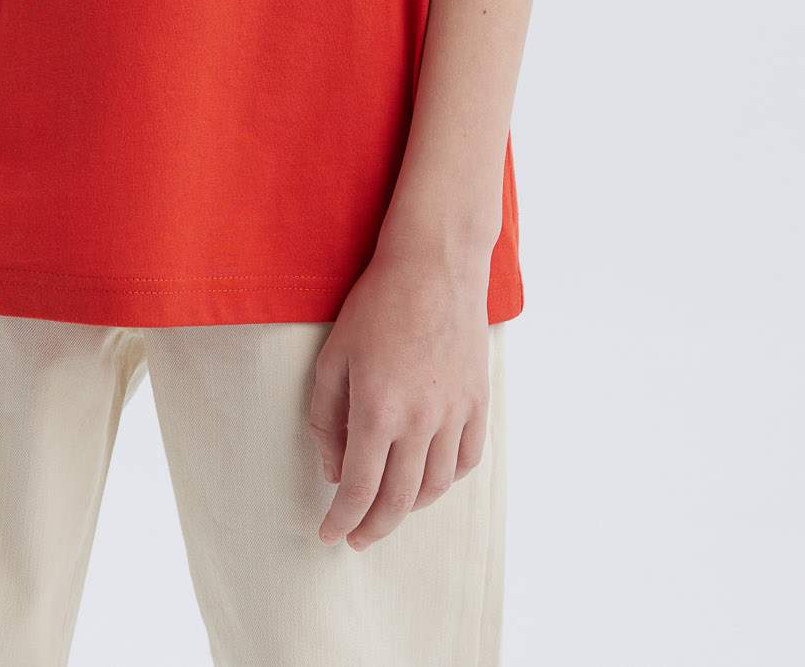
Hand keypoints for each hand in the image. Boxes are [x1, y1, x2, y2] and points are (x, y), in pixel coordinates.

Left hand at [308, 243, 490, 550]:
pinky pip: (467, 460)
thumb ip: (326, 418)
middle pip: (398, 499)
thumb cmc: (377, 305)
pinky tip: (429, 480)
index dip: (342, 519)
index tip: (329, 535)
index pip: (359, 488)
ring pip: (435, 486)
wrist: (434, 265)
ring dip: (409, 508)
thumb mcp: (334, 356)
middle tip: (357, 538)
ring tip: (389, 510)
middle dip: (373, 527)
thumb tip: (334, 471)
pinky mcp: (478, 401)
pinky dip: (447, 480)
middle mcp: (420, 420)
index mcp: (377, 409)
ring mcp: (454, 413)